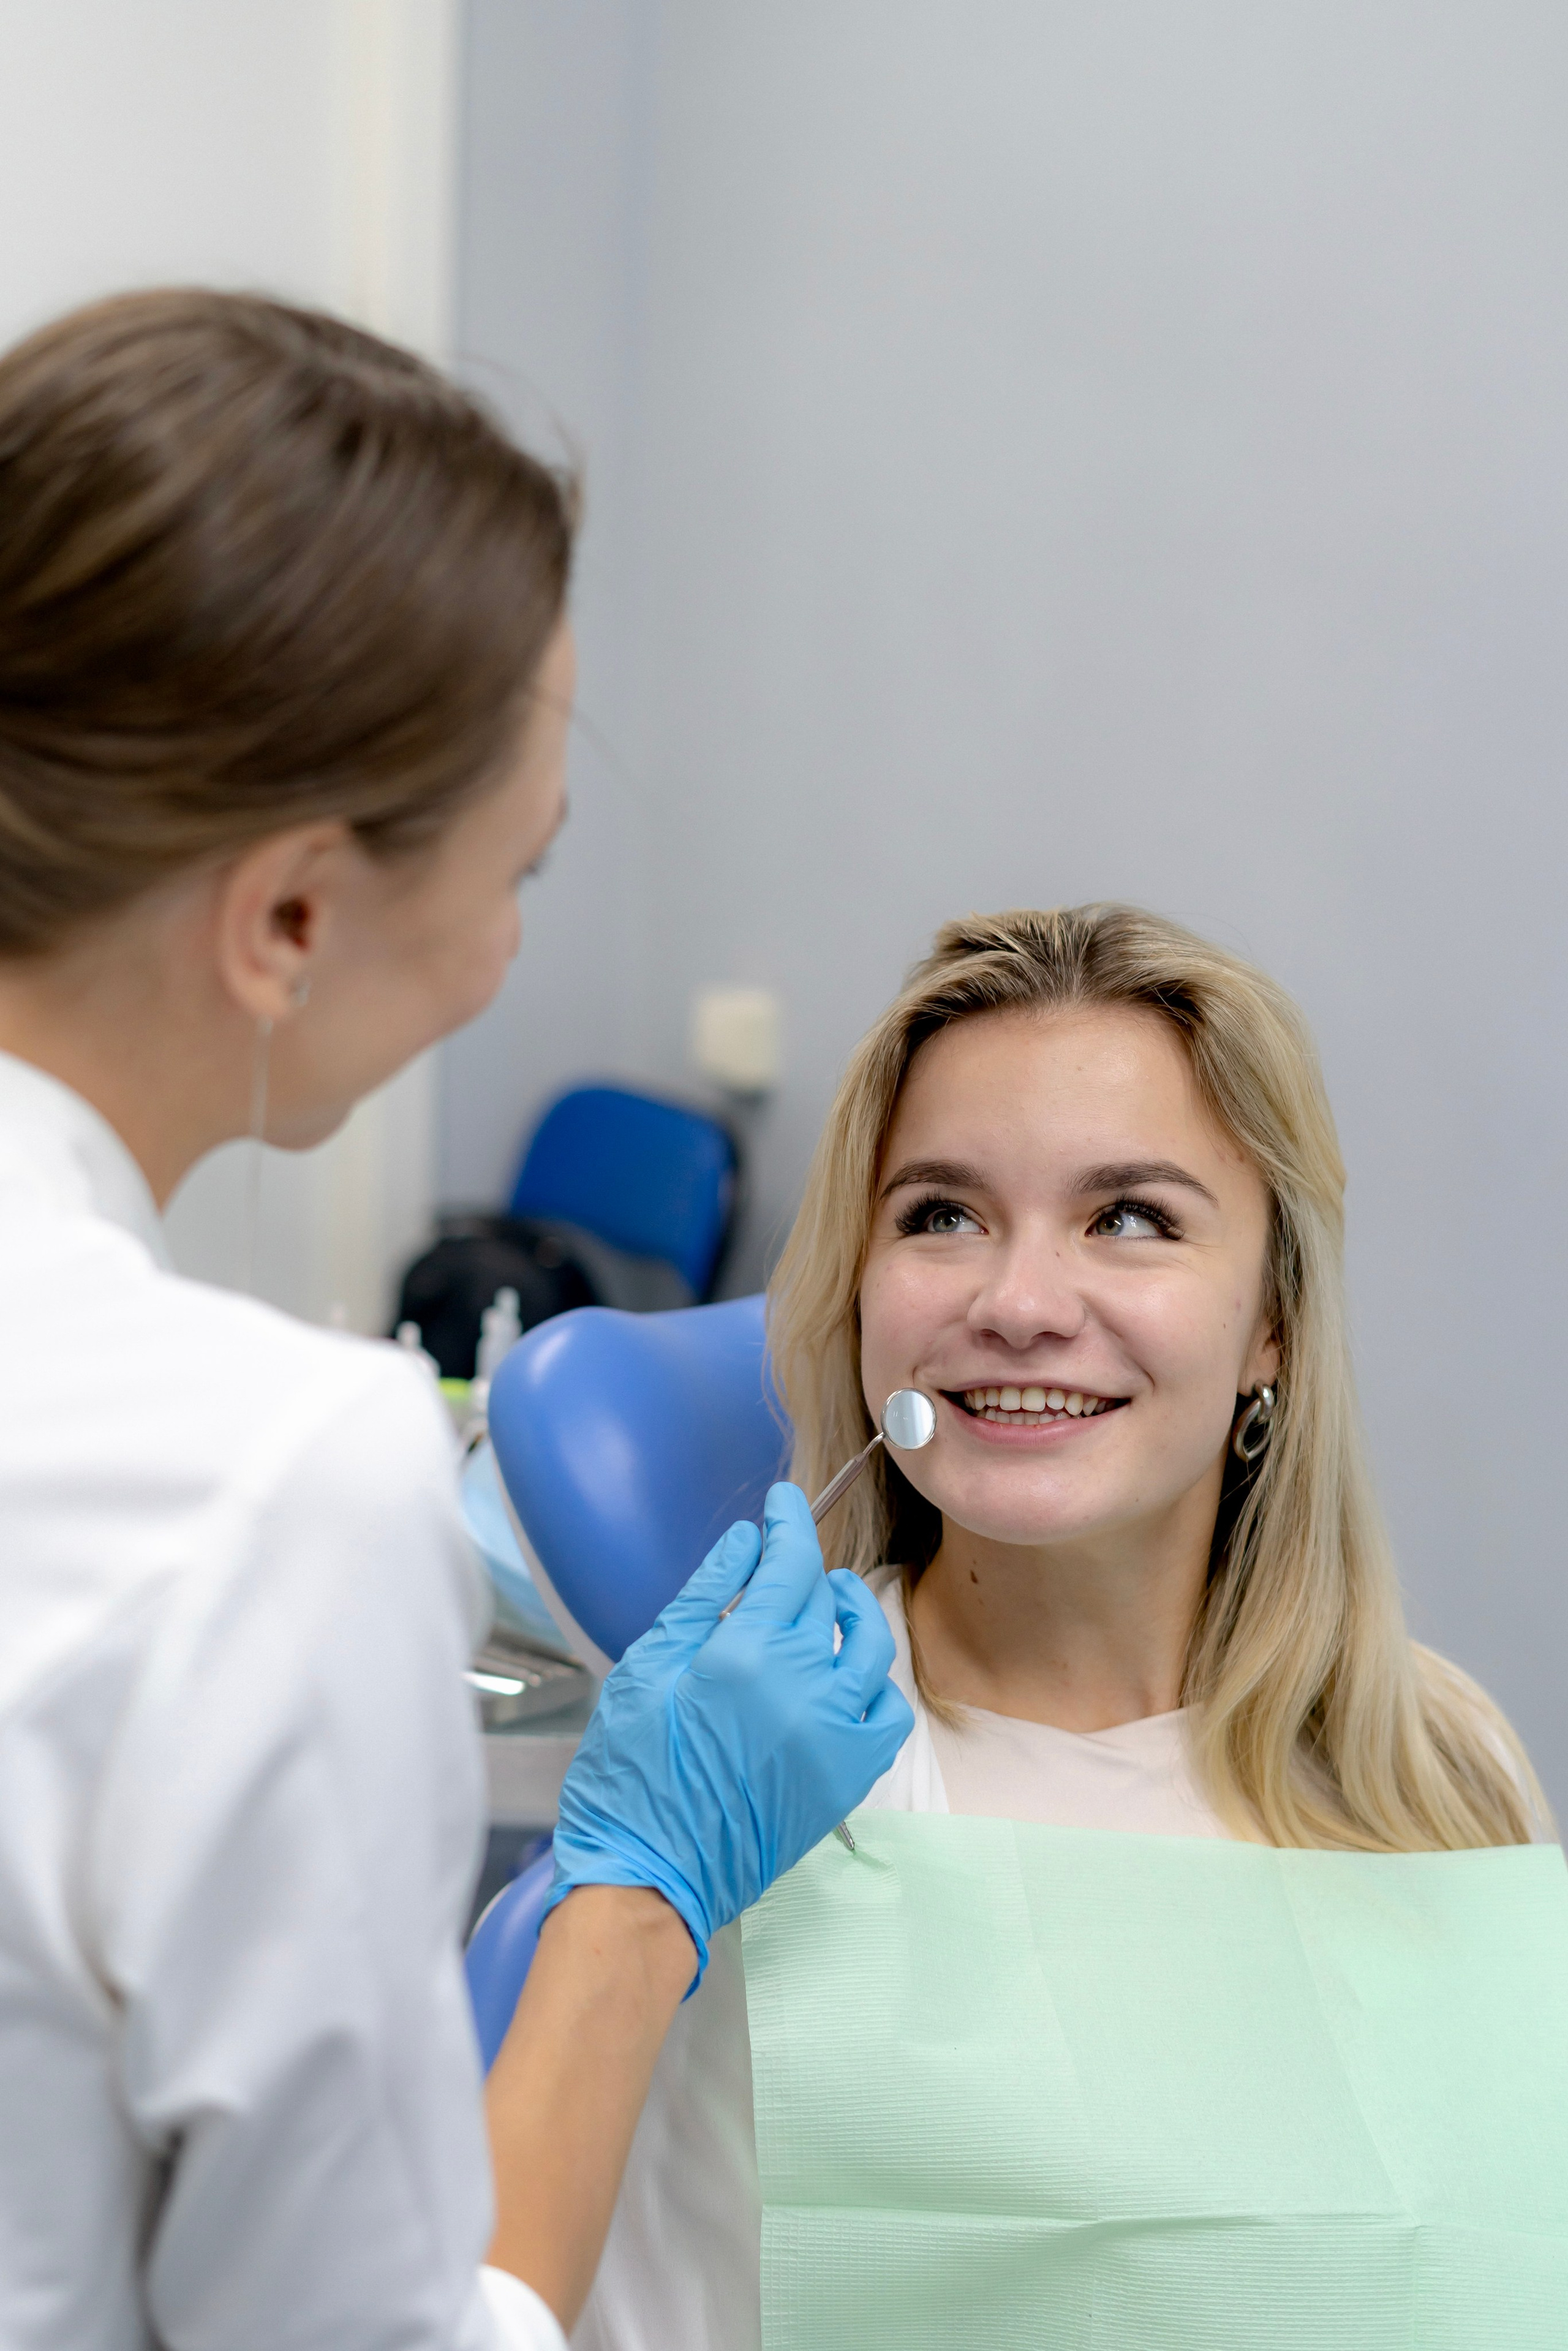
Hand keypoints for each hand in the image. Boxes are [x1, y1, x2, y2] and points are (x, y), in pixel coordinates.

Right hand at [542, 1483, 912, 1982]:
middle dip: (804, 1568)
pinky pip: (886, 1712)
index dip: (788, 1523)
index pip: (789, 1563)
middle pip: (823, 1599)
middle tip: (783, 1561)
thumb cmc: (631, 1775)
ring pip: (868, 1645)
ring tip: (826, 1603)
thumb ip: (703, 1597)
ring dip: (850, 1611)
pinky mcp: (847, 1777)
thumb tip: (746, 1542)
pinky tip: (845, 1674)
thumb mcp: (646, 1669)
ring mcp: (834, 1735)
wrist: (649, 1878)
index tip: (783, 1502)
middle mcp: (804, 1688)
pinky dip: (873, 1682)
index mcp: (746, 1655)